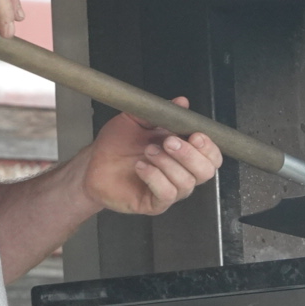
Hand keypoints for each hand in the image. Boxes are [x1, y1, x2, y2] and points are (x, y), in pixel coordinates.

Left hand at [81, 97, 224, 215]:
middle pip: (205, 171)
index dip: (209, 147)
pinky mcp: (154, 203)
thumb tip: (181, 102)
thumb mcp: (138, 120)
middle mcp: (181, 173)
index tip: (195, 134)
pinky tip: (141, 167)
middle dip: (189, 154)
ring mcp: (169, 190)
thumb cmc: (117, 143)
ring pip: (186, 182)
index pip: (212, 156)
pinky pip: (166, 193)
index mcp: (184, 153)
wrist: (93, 163)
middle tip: (168, 141)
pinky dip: (155, 177)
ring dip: (167, 164)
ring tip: (148, 151)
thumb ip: (162, 112)